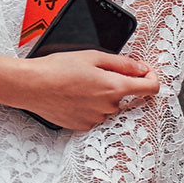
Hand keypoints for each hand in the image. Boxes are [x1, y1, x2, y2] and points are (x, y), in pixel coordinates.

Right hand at [0, 49, 160, 130]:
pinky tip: (73, 96)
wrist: (32, 86)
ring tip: (78, 85)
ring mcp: (97, 118)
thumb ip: (123, 64)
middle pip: (125, 95)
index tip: (144, 72)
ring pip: (109, 106)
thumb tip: (142, 69)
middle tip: (95, 73)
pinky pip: (95, 115)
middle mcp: (109, 106)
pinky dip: (89, 106)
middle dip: (116, 84)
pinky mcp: (83, 126)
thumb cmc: (58, 68)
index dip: (151, 77)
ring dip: (101, 96)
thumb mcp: (93, 56)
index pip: (151, 88)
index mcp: (115, 87)